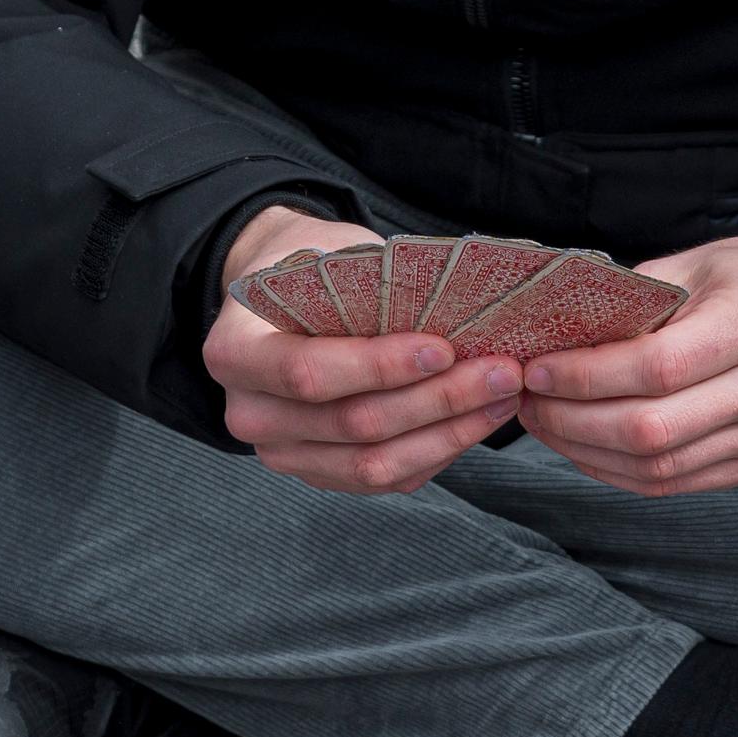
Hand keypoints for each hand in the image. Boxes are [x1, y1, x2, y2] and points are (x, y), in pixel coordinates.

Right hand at [207, 204, 523, 494]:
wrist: (282, 305)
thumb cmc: (310, 270)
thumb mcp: (329, 258)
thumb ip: (372, 290)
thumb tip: (457, 315)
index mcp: (233, 354)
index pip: (309, 374)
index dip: (380, 367)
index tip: (444, 348)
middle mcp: (250, 417)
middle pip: (353, 424)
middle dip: (437, 399)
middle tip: (501, 372)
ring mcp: (285, 455)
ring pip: (376, 463)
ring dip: (450, 432)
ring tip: (504, 396)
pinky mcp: (323, 475)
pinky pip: (388, 478)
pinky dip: (440, 450)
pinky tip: (480, 418)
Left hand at [512, 212, 737, 496]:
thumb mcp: (700, 263)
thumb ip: (635, 302)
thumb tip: (554, 338)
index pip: (656, 367)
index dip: (585, 377)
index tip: (537, 369)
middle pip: (651, 430)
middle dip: (572, 422)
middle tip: (528, 402)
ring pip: (658, 468)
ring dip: (586, 452)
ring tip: (546, 423)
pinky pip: (674, 482)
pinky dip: (617, 471)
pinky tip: (584, 446)